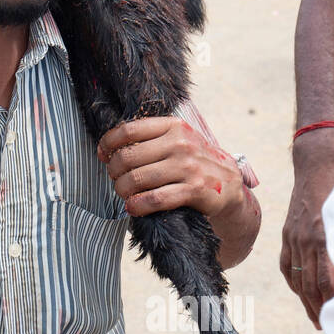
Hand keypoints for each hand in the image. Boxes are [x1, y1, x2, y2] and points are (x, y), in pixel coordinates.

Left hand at [97, 116, 241, 219]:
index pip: (129, 130)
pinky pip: (155, 199)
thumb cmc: (195, 164)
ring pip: (137, 178)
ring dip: (123, 190)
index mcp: (174, 126)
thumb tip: (108, 148)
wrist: (230, 187)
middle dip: (114, 172)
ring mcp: (189, 166)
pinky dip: (138, 205)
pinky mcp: (196, 190)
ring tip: (124, 195)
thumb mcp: (179, 142)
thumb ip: (151, 140)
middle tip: (116, 180)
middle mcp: (181, 143)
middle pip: (128, 157)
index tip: (103, 155)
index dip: (108, 144)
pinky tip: (133, 207)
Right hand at [280, 135, 333, 328]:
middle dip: (319, 309)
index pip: (326, 281)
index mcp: (324, 237)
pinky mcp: (287, 233)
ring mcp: (293, 237)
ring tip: (315, 317)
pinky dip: (293, 281)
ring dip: (305, 300)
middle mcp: (305, 240)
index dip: (332, 302)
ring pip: (296, 278)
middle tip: (329, 327)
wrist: (317, 164)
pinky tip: (301, 292)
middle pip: (309, 285)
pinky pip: (285, 264)